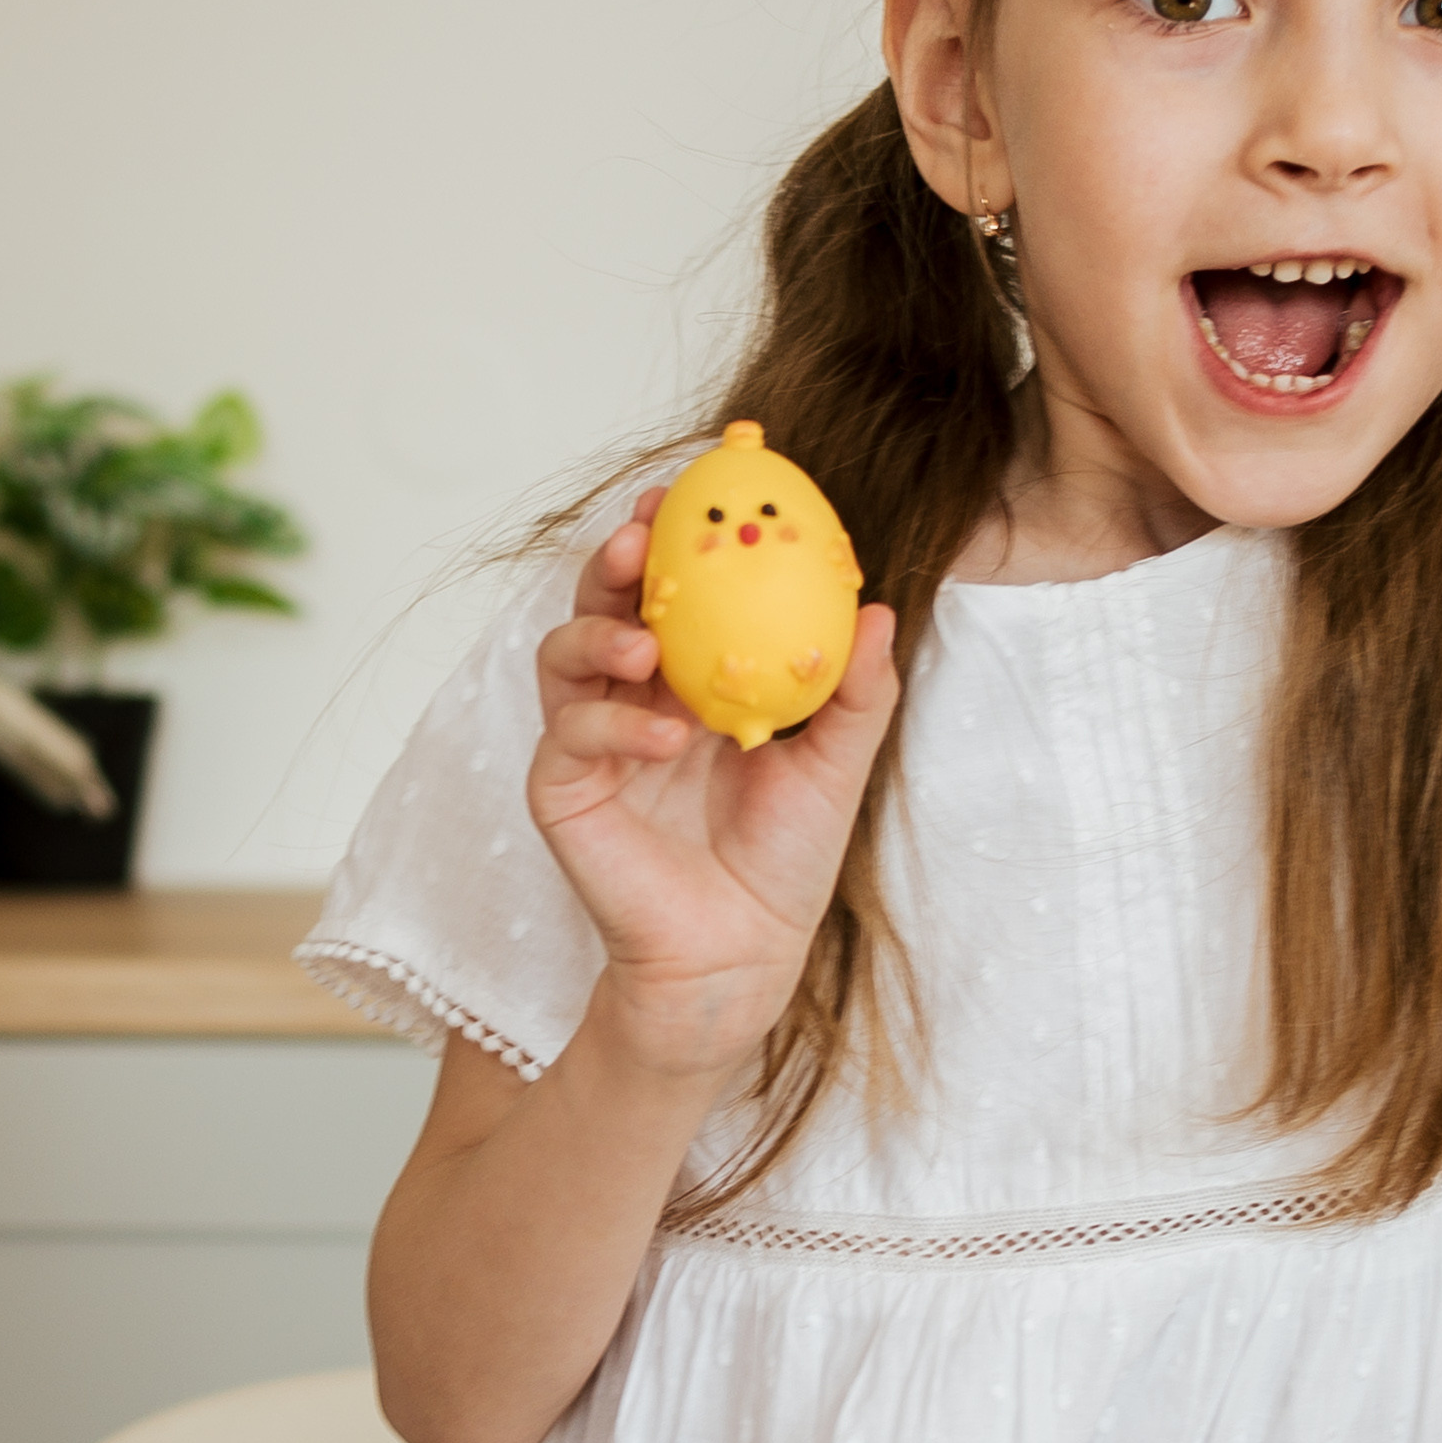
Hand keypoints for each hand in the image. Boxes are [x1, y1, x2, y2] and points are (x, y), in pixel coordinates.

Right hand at [528, 504, 898, 1084]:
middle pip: (602, 602)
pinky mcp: (563, 789)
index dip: (674, 538)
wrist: (742, 952)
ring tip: (646, 646)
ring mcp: (590, 740)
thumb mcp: (835, 765)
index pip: (671, 589)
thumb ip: (856, 691)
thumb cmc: (783, 860)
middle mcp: (632, 697)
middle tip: (638, 534)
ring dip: (598, 635)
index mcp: (690, 677)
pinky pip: (570, 734)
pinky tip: (664, 738)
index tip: (698, 490)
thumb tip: (878, 608)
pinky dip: (613, 726)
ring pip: (563, 654)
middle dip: (612, 559)